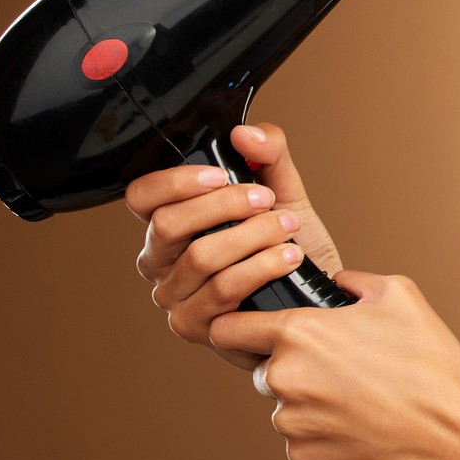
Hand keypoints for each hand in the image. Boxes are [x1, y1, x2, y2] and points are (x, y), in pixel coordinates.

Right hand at [124, 122, 342, 371]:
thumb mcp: (284, 191)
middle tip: (266, 200)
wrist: (317, 296)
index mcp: (170, 224)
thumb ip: (268, 154)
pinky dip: (261, 267)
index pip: (142, 196)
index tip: (221, 174)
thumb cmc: (290, 244)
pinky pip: (222, 291)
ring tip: (286, 228)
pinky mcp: (197, 327)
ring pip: (199, 257)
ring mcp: (175, 298)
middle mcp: (161, 262)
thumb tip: (245, 133)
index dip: (175, 182)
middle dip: (225, 206)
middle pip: (168, 224)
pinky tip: (289, 257)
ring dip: (251, 236)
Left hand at [209, 270, 459, 459]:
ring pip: (285, 407)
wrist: (454, 438)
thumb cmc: (432, 366)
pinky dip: (324, 434)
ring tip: (362, 399)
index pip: (227, 328)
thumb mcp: (401, 296)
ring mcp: (292, 424)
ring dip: (310, 402)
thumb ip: (355, 281)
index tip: (249, 330)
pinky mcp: (304, 459)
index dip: (237, 325)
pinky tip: (363, 425)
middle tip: (344, 368)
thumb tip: (339, 284)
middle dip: (293, 367)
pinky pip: (301, 441)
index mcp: (299, 333)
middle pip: (261, 369)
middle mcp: (284, 379)